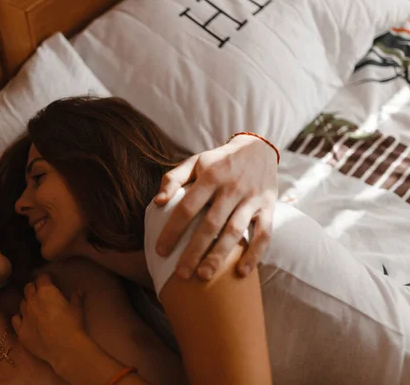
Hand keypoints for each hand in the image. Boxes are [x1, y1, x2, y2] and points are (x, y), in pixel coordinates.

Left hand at [11, 273, 85, 366]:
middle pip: (28, 287)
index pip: (42, 277)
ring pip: (22, 303)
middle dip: (35, 287)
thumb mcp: (78, 309)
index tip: (52, 280)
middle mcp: (32, 300)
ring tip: (35, 308)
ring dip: (28, 303)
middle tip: (42, 292)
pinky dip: (20, 317)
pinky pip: (15, 319)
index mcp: (46, 291)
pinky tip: (26, 320)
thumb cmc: (73, 325)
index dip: (47, 277)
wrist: (64, 348)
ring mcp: (24, 315)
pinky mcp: (20, 330)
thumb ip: (76, 297)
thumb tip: (78, 290)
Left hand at [154, 134, 277, 280]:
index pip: (187, 207)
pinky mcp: (268, 208)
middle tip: (180, 275)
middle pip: (210, 225)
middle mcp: (231, 188)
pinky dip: (254, 255)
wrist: (258, 148)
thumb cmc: (218, 161)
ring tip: (204, 276)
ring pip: (235, 232)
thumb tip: (157, 202)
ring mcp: (251, 199)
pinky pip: (264, 235)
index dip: (173, 230)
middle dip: (194, 251)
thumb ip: (173, 179)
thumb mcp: (195, 162)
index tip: (160, 251)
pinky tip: (240, 273)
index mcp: (210, 176)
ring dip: (219, 256)